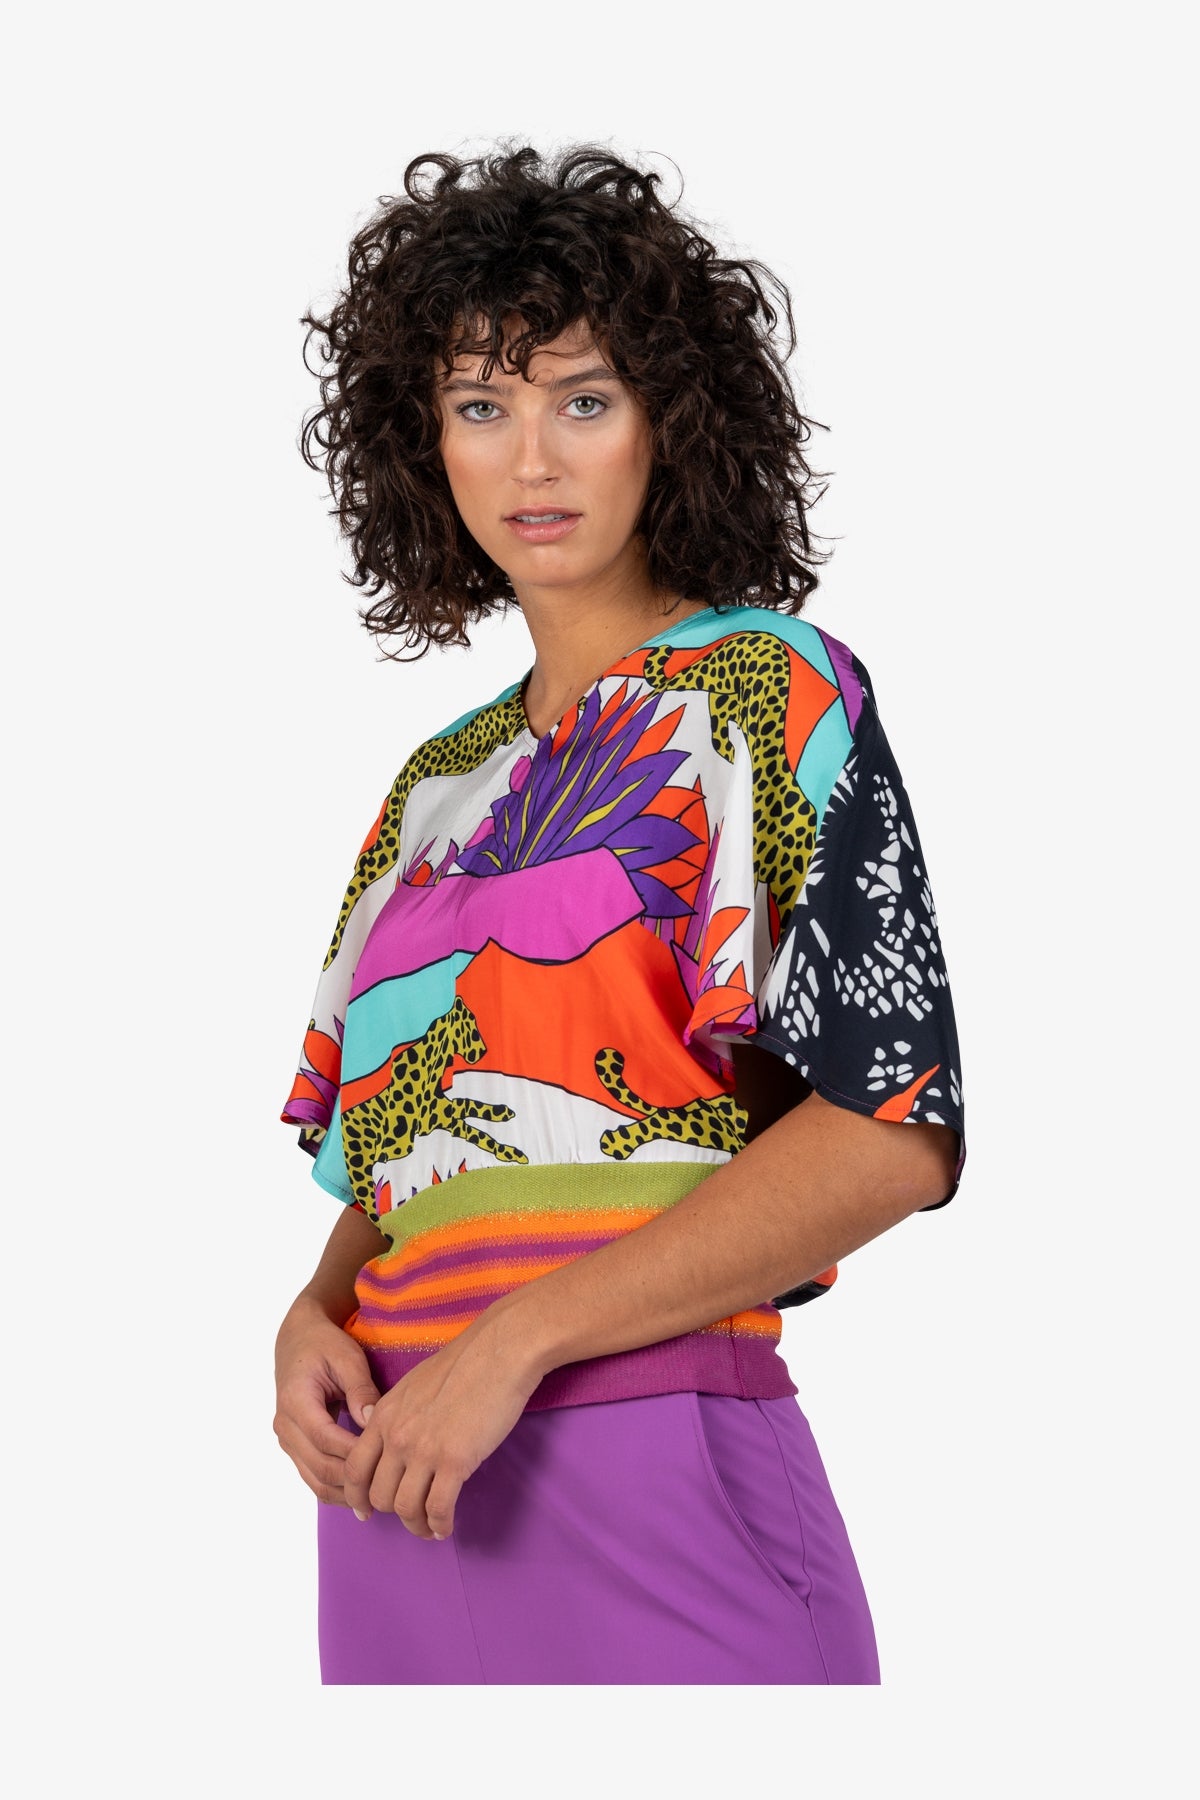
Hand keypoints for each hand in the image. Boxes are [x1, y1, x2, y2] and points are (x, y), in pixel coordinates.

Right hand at [273, 1293, 381, 1504]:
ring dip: (345, 1494)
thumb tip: (372, 1422)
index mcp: (295, 1401)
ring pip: (315, 1480)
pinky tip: (362, 1498)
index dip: (355, 1455)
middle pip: (320, 1467)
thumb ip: (360, 1389)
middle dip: (354, 1482)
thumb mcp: (346, 1357)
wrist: (297, 1340)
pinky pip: (314, 1477)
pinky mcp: (295, 1447)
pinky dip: (336, 1489)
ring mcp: (288, 1440)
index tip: (387, 1463)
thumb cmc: (324, 1345)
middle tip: (390, 1489)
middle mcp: (285, 1426)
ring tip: (379, 1502)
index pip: (325, 1439)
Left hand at [342, 1296, 543, 1539]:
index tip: (364, 1512)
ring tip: (429, 1528)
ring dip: (416, 1525)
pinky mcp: (455, 1461)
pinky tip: (446, 1527)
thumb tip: (385, 1432)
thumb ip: (394, 1413)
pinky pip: (438, 1507)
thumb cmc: (463, 1363)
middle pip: (378, 1494)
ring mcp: (424, 1450)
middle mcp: (397, 1436)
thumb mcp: (413, 1384)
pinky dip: (440, 1524)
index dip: (356, 1496)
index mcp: (383, 1415)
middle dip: (392, 1513)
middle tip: (409, 1517)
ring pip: (405, 1507)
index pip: (354, 1467)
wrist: (498, 1352)